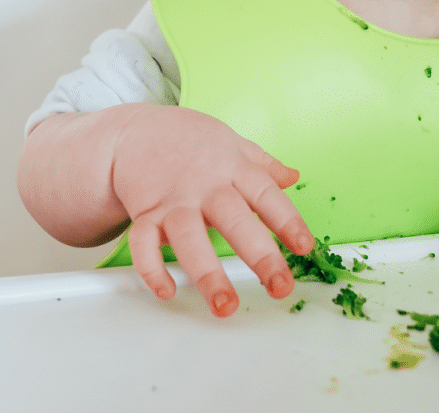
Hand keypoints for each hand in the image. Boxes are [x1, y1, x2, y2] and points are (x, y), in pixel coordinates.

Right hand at [110, 105, 313, 316]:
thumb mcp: (233, 144)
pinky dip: (152, 269)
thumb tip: (293, 177)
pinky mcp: (144, 215)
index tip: (304, 247)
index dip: (288, 222)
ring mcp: (173, 202)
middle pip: (235, 222)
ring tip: (225, 306)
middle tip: (280, 286)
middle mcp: (205, 187)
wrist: (134, 132)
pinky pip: (144, 244)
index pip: (267, 196)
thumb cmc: (189, 140)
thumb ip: (264, 165)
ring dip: (208, 275)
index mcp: (233, 169)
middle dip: (260, 256)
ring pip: (190, 239)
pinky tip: (167, 291)